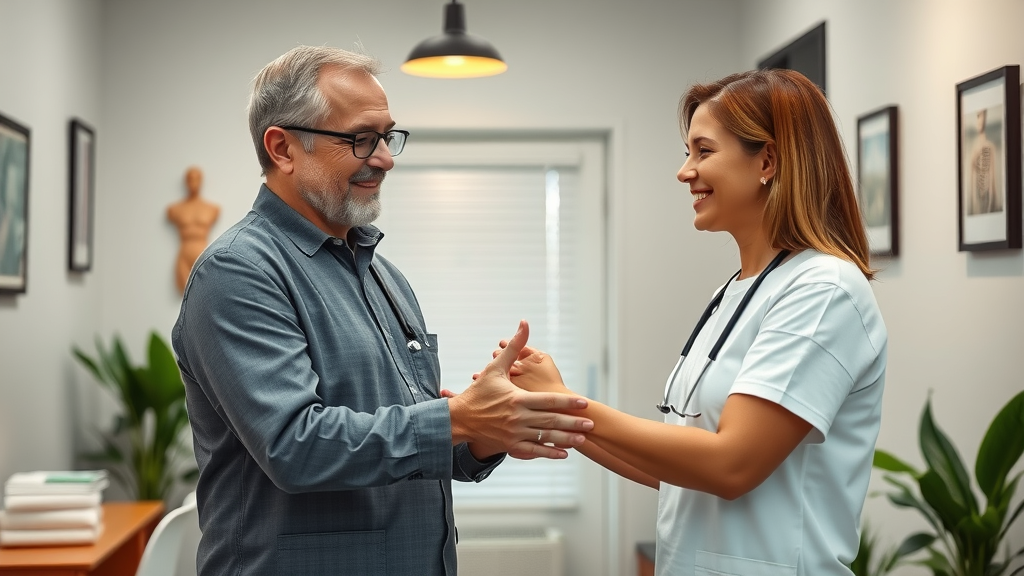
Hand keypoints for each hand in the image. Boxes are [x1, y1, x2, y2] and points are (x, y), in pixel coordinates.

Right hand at [447, 320, 592, 460]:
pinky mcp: (510, 446)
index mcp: (517, 398)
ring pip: (545, 437)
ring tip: (582, 439)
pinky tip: (564, 454)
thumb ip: (514, 347)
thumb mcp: (495, 368)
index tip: (584, 402)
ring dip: (565, 439)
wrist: (459, 418)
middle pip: (551, 421)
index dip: (568, 402)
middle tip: (591, 423)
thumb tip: (525, 324)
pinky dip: (549, 453)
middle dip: (573, 423)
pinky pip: (533, 451)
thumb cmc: (479, 391)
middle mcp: (517, 418)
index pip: (549, 401)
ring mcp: (514, 434)